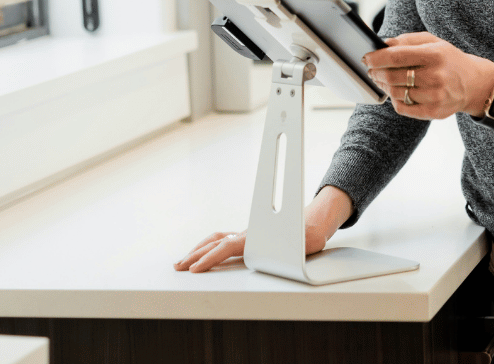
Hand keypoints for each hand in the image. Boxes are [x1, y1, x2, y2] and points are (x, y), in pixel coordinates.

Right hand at [174, 187, 354, 271]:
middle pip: (216, 242)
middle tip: (177, 266)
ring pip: (217, 239)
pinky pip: (223, 239)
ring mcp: (247, 234)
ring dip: (199, 249)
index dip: (210, 258)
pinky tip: (204, 251)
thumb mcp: (303, 244)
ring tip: (183, 260)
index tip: (194, 269)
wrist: (315, 223)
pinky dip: (209, 245)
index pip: (227, 247)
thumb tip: (282, 259)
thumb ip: (291, 253)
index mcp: (257, 237)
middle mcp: (249, 234)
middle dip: (195, 255)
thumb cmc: (308, 235)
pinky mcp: (248, 237)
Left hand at [364, 32, 493, 119]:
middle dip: (377, 72)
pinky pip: (403, 108)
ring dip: (384, 86)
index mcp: (434, 55)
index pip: (397, 56)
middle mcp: (436, 76)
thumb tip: (383, 44)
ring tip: (383, 80)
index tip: (367, 58)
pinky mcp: (434, 112)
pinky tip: (395, 92)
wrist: (473, 83)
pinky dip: (394, 100)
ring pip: (396, 93)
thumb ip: (407, 40)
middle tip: (372, 70)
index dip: (377, 58)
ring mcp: (435, 96)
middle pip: (393, 76)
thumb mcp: (432, 42)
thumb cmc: (449, 59)